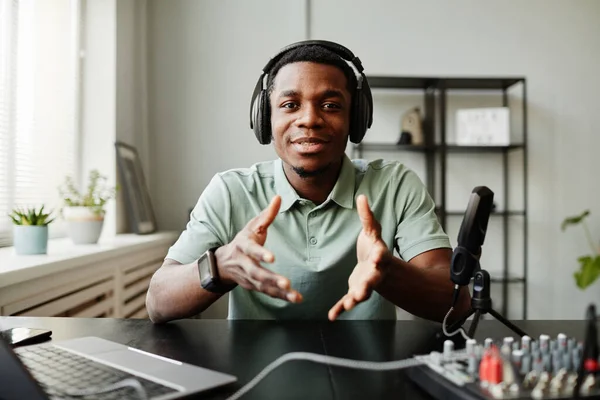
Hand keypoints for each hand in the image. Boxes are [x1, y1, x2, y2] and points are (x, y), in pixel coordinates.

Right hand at [215, 195, 302, 302]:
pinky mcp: (254, 286)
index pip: (251, 250)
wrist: (222, 264)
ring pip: (263, 286)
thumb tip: (279, 197)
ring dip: (279, 292)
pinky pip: (268, 293)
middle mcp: (244, 264)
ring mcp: (248, 277)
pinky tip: (294, 298)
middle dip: (271, 279)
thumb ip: (266, 214)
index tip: (272, 258)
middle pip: (257, 273)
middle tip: (286, 283)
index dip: (260, 254)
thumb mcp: (251, 226)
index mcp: (243, 246)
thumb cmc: (243, 241)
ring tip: (294, 295)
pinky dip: (281, 297)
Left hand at [328, 195, 391, 320]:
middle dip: (367, 285)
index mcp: (378, 256)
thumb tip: (362, 196)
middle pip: (372, 279)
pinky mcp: (355, 292)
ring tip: (349, 304)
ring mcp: (365, 284)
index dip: (378, 257)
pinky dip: (340, 309)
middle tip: (362, 291)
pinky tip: (332, 316)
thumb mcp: (372, 230)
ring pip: (361, 293)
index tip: (376, 257)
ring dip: (355, 299)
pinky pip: (347, 301)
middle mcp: (374, 272)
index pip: (380, 255)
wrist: (377, 265)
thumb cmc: (374, 246)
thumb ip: (367, 216)